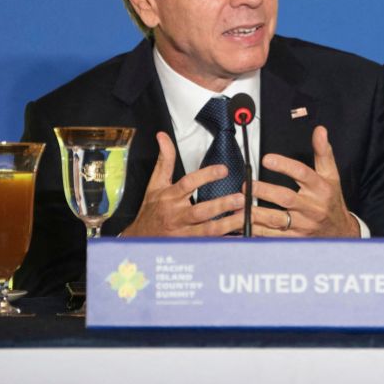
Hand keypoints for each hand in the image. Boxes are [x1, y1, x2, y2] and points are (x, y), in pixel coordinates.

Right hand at [121, 132, 245, 237]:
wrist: (139, 240)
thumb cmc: (151, 211)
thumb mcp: (155, 184)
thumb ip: (164, 160)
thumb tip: (163, 137)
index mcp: (170, 198)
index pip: (188, 184)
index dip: (206, 176)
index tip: (224, 169)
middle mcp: (176, 216)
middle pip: (200, 211)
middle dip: (221, 205)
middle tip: (241, 198)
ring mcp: (183, 234)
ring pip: (207, 231)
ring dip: (227, 224)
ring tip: (244, 216)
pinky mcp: (189, 246)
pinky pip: (208, 245)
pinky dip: (223, 241)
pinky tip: (238, 235)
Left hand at [251, 125, 358, 237]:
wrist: (339, 232)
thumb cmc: (331, 200)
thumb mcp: (332, 174)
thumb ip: (323, 152)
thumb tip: (319, 131)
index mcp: (320, 188)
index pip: (302, 174)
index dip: (284, 166)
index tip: (267, 158)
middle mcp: (311, 207)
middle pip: (286, 198)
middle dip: (264, 191)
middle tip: (247, 184)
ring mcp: (302, 225)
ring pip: (276, 220)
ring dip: (255, 213)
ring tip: (239, 205)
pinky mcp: (293, 239)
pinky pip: (271, 236)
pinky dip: (255, 231)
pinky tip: (242, 224)